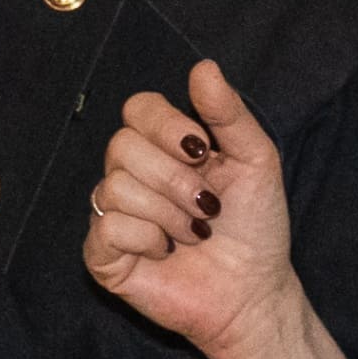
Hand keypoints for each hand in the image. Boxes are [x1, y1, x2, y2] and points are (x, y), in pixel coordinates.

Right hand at [89, 63, 306, 358]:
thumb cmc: (255, 228)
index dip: (167, 126)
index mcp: (163, 146)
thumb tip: (203, 67)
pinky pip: (108, 227)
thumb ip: (229, 113)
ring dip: (170, 214)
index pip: (138, 108)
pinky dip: (149, 240)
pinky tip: (167, 253)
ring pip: (116, 188)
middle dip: (176, 180)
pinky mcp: (102, 254)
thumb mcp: (255, 160)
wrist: (254, 292)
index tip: (203, 152)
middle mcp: (131, 174)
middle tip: (207, 207)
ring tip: (194, 234)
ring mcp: (113, 214)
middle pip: (122, 146)